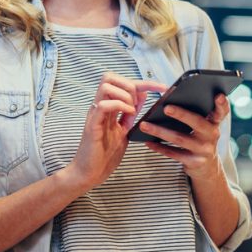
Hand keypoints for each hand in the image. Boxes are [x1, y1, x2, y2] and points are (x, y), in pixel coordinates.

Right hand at [63, 73, 165, 191]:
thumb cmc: (104, 155)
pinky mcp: (92, 125)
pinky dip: (119, 104)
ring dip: (124, 94)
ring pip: (106, 85)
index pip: (122, 84)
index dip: (144, 82)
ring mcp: (95, 115)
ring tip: (132, 110)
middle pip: (109, 77)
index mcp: (107, 108)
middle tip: (139, 102)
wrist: (90, 173)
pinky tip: (129, 114)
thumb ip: (130, 114)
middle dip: (130, 84)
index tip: (162, 88)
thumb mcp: (124, 130)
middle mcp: (99, 107)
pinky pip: (103, 105)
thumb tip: (142, 95)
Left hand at [141, 94, 229, 179]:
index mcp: (214, 123)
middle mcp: (212, 136)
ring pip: (180, 138)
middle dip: (181, 114)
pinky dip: (159, 147)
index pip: (221, 112)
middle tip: (166, 107)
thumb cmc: (200, 140)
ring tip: (144, 125)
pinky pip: (173, 153)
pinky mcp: (194, 161)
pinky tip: (148, 141)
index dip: (222, 104)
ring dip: (160, 131)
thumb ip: (195, 115)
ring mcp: (203, 150)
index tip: (219, 95)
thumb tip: (169, 102)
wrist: (207, 168)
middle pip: (197, 123)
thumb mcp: (204, 128)